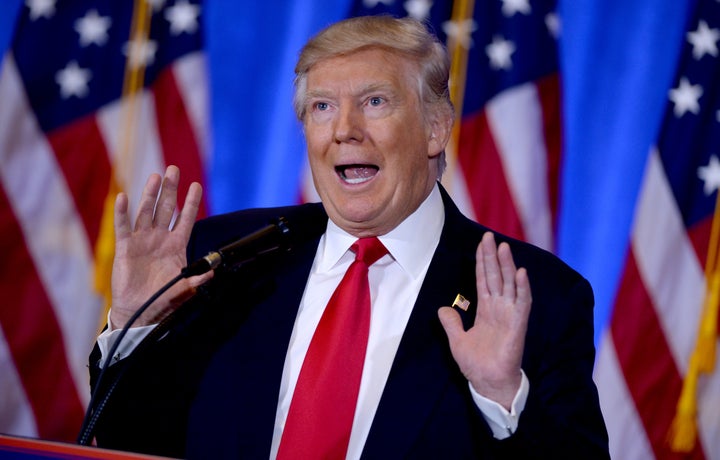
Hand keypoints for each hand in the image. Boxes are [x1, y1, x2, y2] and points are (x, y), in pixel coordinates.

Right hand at [109, 165, 211, 327]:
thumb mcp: (184, 289)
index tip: (196, 185)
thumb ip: (197, 278)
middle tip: (173, 169)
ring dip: (150, 194)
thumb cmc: (162, 299)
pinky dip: (122, 212)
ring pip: (146, 212)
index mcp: (175, 245)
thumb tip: (212, 271)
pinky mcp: (125, 247)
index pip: (185, 219)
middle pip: (165, 208)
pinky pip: (123, 227)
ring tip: (155, 176)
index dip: (190, 203)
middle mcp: (159, 238)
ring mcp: (142, 240)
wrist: (139, 311)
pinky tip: (123, 197)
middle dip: (170, 189)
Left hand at [438, 232, 530, 409]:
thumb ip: (451, 323)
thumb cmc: (476, 364)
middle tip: (489, 236)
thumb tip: (443, 308)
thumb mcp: (457, 340)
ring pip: (509, 284)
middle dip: (492, 256)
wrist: (488, 382)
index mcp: (486, 310)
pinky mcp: (518, 324)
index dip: (482, 262)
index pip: (484, 279)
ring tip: (504, 247)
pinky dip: (522, 288)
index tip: (482, 243)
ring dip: (507, 266)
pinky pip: (522, 303)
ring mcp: (510, 314)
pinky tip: (521, 273)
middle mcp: (499, 308)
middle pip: (495, 276)